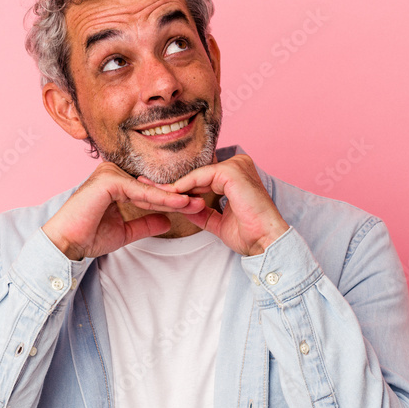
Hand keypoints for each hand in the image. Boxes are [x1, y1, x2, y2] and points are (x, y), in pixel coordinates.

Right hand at [42, 162, 205, 259]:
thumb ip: (145, 224)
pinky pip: (140, 191)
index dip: (172, 200)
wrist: (66, 244)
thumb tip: (167, 221)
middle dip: (177, 196)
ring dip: (173, 197)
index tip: (194, 207)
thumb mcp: (125, 231)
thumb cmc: (89, 237)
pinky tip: (178, 204)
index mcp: (116, 182)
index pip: (150, 190)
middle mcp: (113, 173)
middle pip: (152, 187)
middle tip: (202, 202)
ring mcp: (109, 174)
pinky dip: (160, 199)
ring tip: (195, 204)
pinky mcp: (108, 180)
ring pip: (149, 188)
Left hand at [140, 154, 288, 255]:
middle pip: (195, 175)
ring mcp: (236, 165)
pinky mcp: (232, 172)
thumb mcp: (219, 222)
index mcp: (236, 174)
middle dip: (169, 186)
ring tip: (149, 193)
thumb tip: (184, 207)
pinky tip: (168, 196)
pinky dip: (183, 188)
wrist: (266, 242)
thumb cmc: (250, 234)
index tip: (155, 194)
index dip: (178, 188)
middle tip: (143, 187)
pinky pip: (199, 178)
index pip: (200, 179)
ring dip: (172, 188)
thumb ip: (202, 212)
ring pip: (194, 176)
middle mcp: (238, 164)